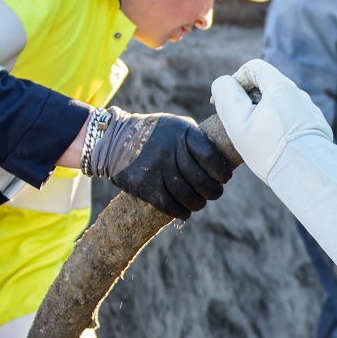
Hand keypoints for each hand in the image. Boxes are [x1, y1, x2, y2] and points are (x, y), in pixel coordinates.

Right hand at [82, 108, 232, 219]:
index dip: (222, 172)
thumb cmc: (152, 133)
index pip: (211, 157)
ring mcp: (157, 169)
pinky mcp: (144, 185)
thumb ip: (195, 138)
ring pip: (188, 196)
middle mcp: (170, 150)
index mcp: (182, 133)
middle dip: (213, 192)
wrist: (113, 140)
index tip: (224, 178)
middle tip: (213, 193)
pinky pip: (169, 205)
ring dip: (198, 204)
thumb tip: (221, 158)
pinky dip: (181, 212)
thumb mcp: (175, 125)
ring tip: (198, 203)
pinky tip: (185, 212)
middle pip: (202, 181)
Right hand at [211, 58, 333, 182]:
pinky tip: (276, 148)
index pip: (253, 67)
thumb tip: (223, 83)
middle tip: (240, 125)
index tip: (227, 103)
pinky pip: (294, 121)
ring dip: (266, 116)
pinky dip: (282, 128)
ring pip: (281, 105)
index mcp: (281, 86)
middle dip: (250, 101)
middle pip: (268, 87)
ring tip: (259, 140)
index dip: (235, 81)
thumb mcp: (237, 121)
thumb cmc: (269, 148)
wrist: (307, 174)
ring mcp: (311, 111)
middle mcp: (299, 94)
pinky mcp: (318, 128)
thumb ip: (226, 95)